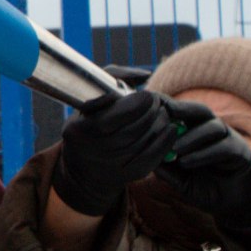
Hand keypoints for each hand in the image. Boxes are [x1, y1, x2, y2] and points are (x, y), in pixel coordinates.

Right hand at [49, 89, 176, 217]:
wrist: (84, 169)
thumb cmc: (90, 122)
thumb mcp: (91, 98)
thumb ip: (115, 77)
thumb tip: (145, 75)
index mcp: (80, 130)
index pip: (114, 116)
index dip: (137, 104)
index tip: (148, 94)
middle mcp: (93, 151)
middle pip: (132, 130)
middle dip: (151, 112)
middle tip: (159, 101)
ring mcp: (111, 166)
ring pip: (144, 143)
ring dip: (159, 124)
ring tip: (163, 113)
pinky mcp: (128, 176)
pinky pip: (152, 158)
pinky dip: (165, 142)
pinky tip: (170, 129)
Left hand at [156, 96, 250, 240]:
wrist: (235, 205)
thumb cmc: (206, 188)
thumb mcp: (181, 180)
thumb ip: (166, 169)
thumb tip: (144, 157)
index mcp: (197, 132)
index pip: (182, 113)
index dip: (166, 106)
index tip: (147, 105)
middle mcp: (213, 131)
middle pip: (199, 110)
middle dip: (180, 109)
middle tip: (162, 112)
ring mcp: (229, 139)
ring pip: (212, 127)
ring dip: (190, 137)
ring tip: (174, 150)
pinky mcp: (241, 153)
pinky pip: (223, 147)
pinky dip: (204, 154)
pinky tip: (187, 163)